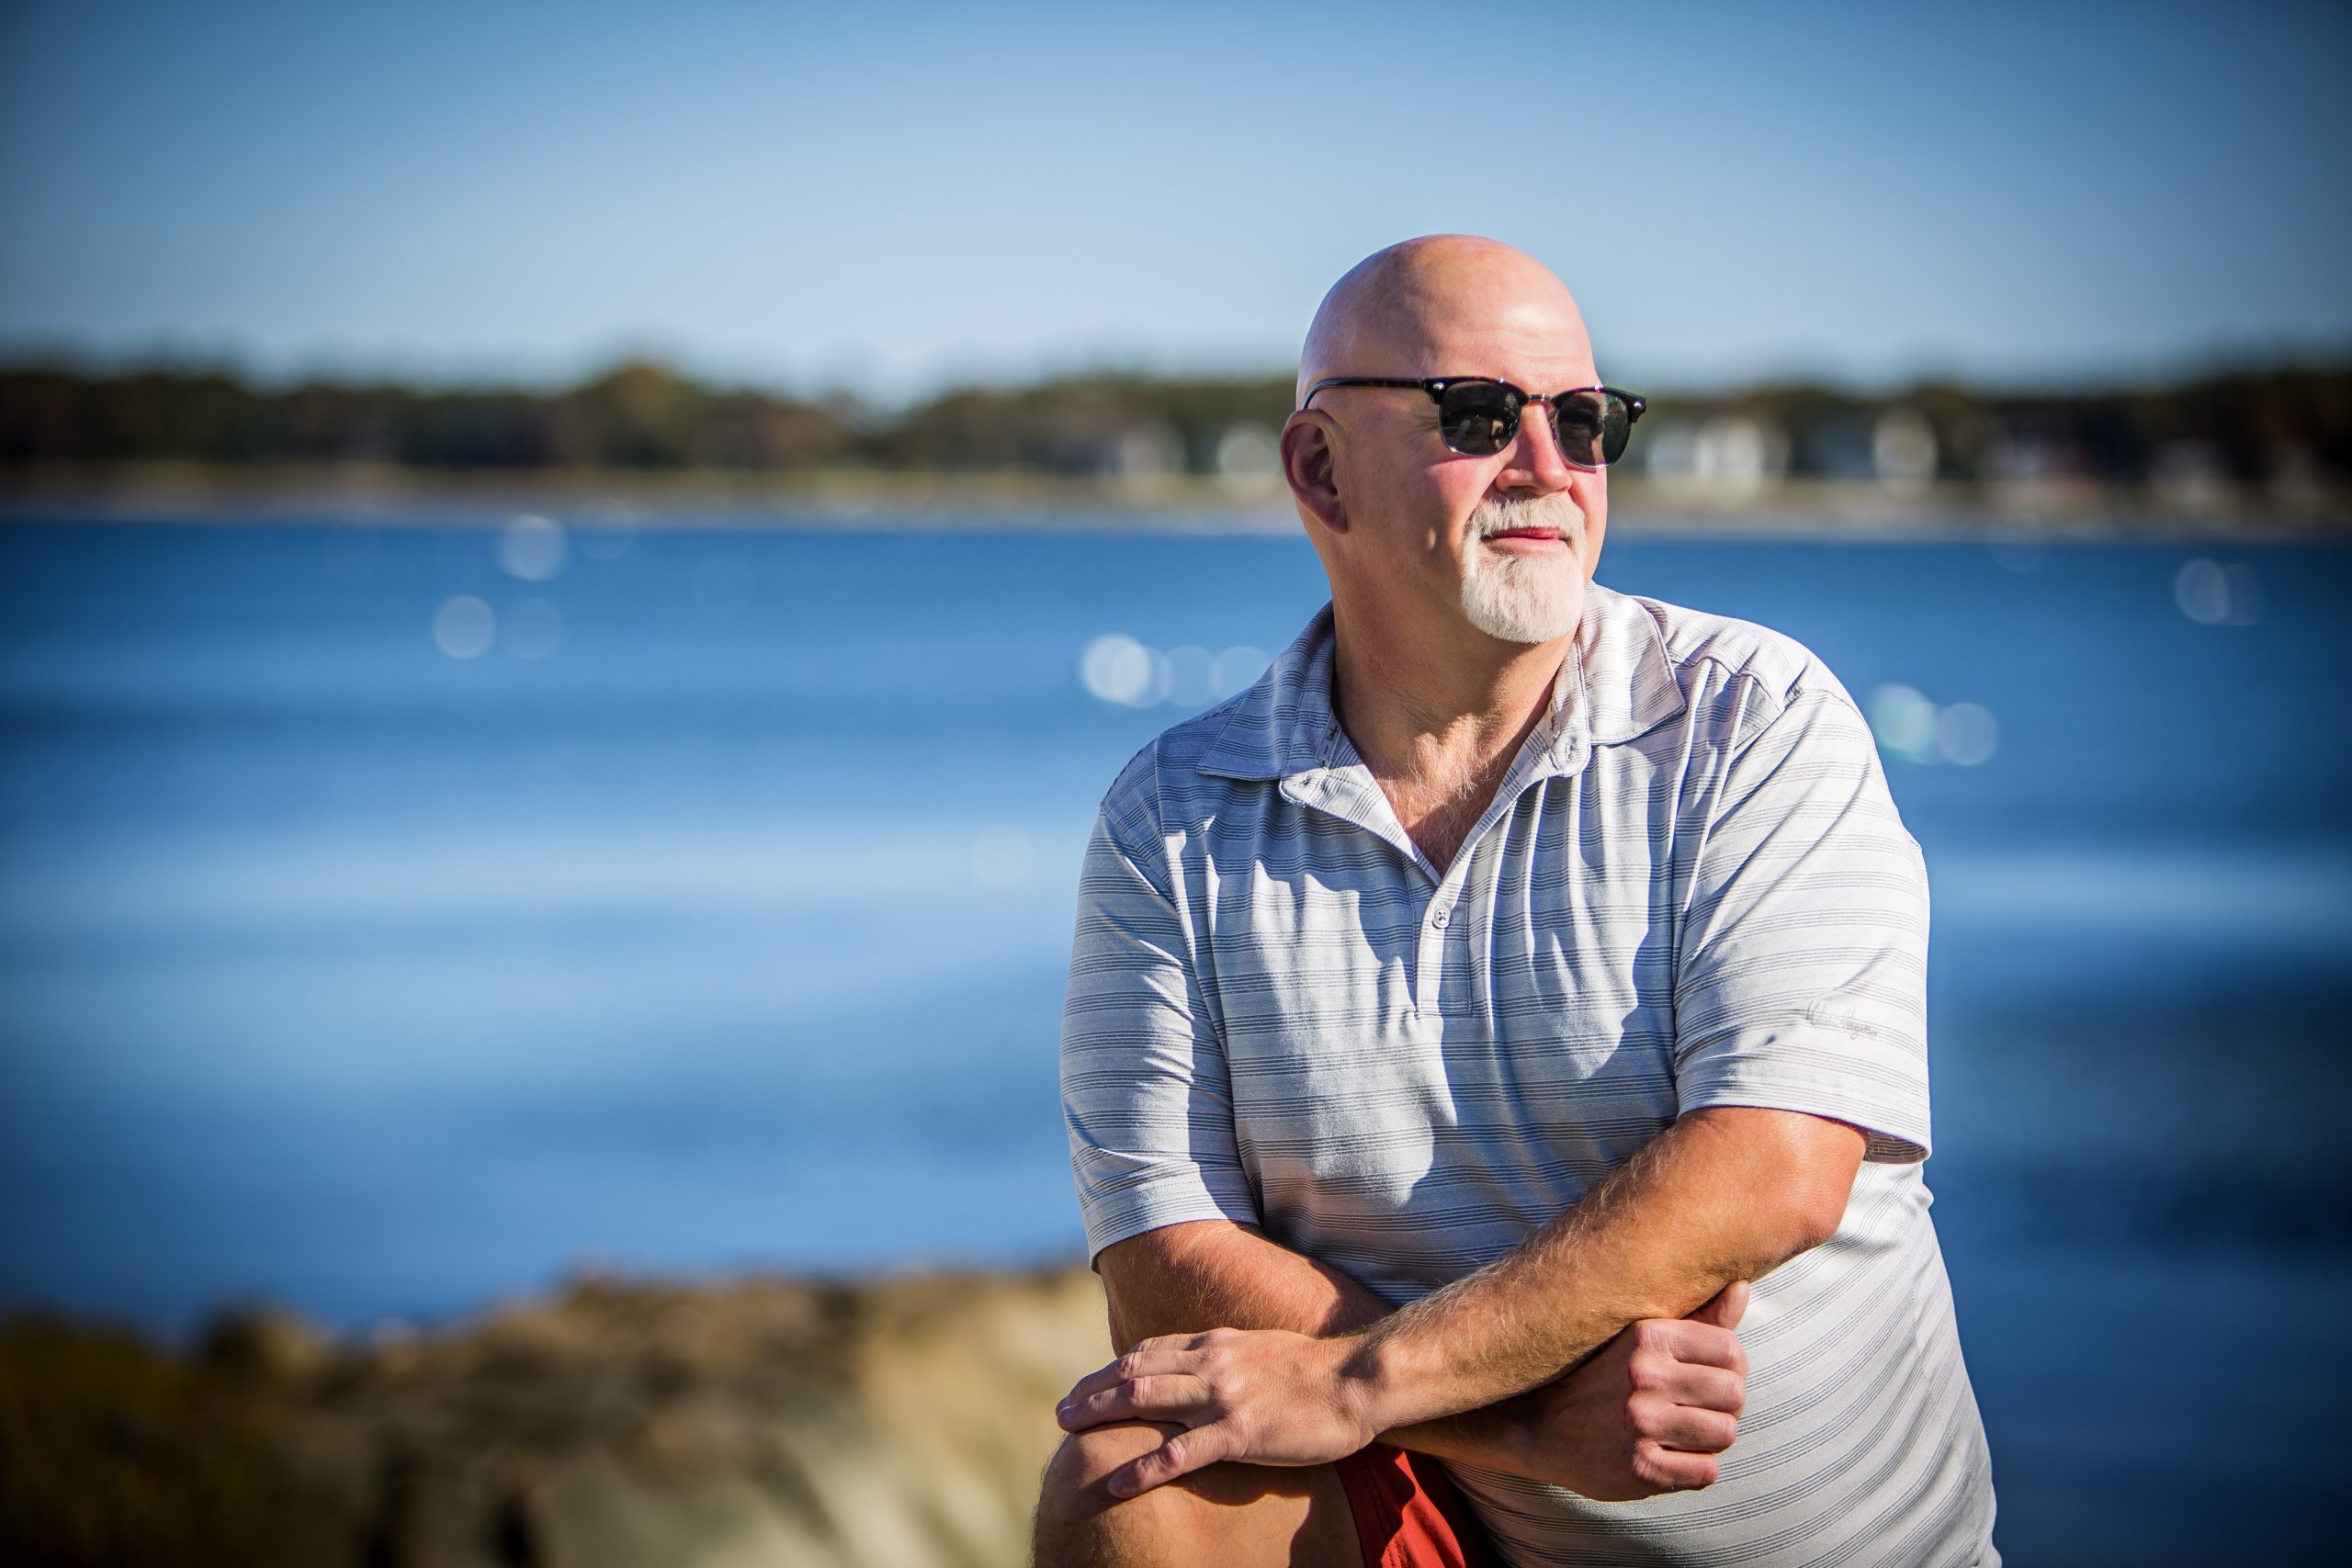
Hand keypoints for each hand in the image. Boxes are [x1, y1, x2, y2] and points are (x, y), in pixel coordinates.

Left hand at [1054, 1326, 1381, 1496]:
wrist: (1355, 1382)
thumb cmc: (1313, 1372)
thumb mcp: (1258, 1350)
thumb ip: (1224, 1357)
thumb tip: (1196, 1368)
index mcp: (1216, 1343)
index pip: (1147, 1352)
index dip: (1110, 1369)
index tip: (1085, 1385)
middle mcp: (1211, 1363)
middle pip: (1135, 1373)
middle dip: (1092, 1391)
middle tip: (1061, 1412)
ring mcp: (1223, 1396)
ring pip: (1146, 1401)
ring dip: (1100, 1415)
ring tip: (1068, 1433)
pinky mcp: (1239, 1432)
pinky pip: (1179, 1452)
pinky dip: (1141, 1467)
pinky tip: (1116, 1483)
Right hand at [1460, 1281, 1749, 1500]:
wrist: (1536, 1425)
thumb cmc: (1599, 1376)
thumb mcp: (1640, 1337)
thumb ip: (1699, 1317)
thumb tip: (1743, 1285)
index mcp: (1646, 1336)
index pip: (1731, 1351)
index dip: (1730, 1368)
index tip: (1708, 1377)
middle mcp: (1643, 1377)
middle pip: (1735, 1394)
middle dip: (1723, 1405)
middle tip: (1696, 1408)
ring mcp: (1641, 1425)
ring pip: (1725, 1433)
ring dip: (1711, 1437)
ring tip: (1682, 1431)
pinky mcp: (1640, 1469)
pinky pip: (1707, 1471)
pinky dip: (1694, 1468)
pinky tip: (1669, 1456)